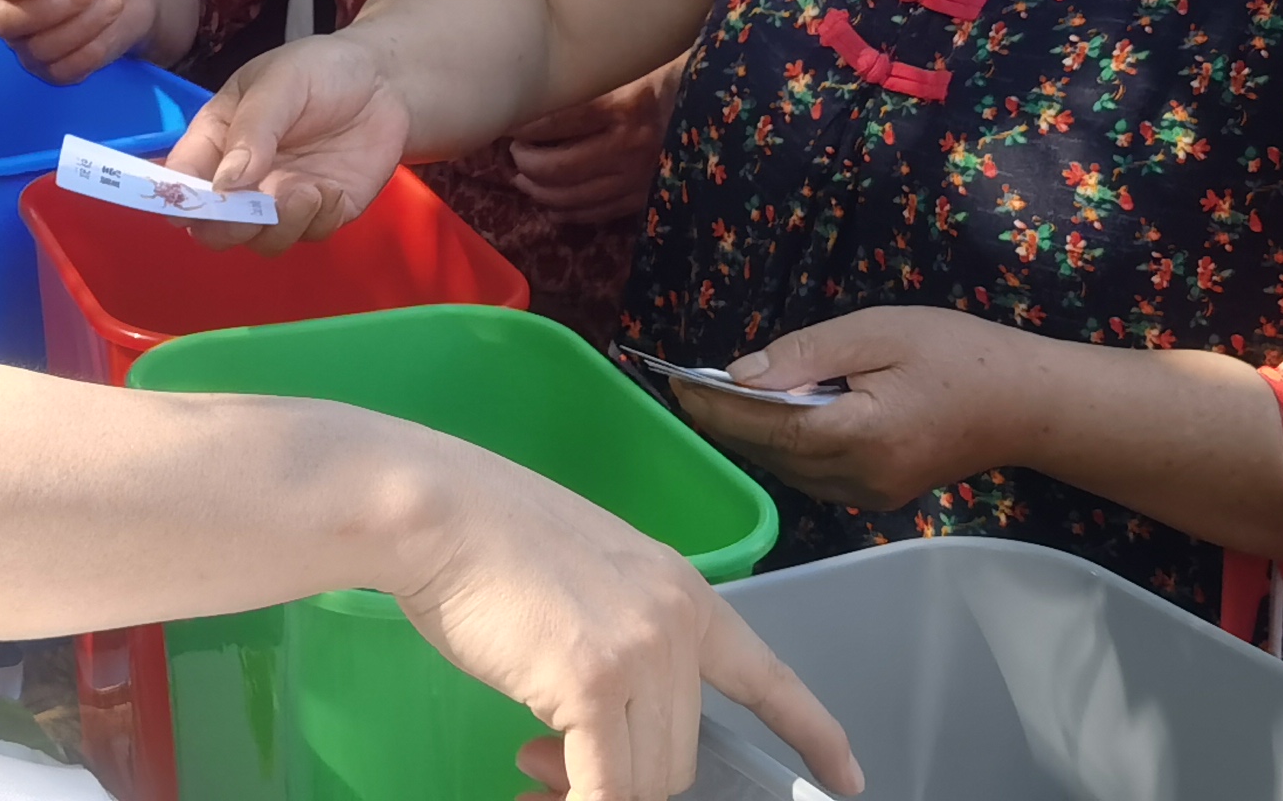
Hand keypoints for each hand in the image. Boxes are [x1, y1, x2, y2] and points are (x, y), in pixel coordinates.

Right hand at [0, 0, 160, 82]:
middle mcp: (7, 6)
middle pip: (4, 22)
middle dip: (49, 8)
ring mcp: (27, 42)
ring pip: (38, 49)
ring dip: (83, 24)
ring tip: (112, 0)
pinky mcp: (53, 68)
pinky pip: (61, 72)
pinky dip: (91, 50)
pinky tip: (108, 26)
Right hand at [162, 35, 413, 252]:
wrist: (385, 81)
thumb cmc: (321, 69)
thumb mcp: (281, 81)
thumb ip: (253, 129)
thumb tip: (225, 184)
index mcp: (216, 139)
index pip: (182, 179)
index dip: (180, 199)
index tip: (199, 204)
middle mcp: (243, 178)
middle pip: (214, 227)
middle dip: (230, 227)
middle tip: (259, 208)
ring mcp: (282, 199)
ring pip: (262, 241)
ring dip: (281, 227)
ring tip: (310, 191)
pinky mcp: (323, 212)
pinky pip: (310, 236)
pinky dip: (321, 220)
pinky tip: (335, 189)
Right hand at [396, 463, 866, 798]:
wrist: (434, 509)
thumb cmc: (486, 541)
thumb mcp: (588, 583)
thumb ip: (621, 646)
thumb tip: (599, 733)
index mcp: (683, 592)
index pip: (767, 674)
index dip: (811, 732)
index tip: (848, 775)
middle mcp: (676, 622)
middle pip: (683, 753)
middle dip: (622, 776)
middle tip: (542, 758)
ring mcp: (640, 652)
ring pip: (648, 777)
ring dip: (586, 788)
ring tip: (526, 754)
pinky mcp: (591, 682)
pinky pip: (603, 788)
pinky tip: (527, 782)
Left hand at [506, 65, 672, 225]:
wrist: (728, 105)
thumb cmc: (679, 74)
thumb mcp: (638, 63)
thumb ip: (596, 78)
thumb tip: (543, 84)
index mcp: (626, 105)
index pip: (554, 122)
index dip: (523, 125)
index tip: (509, 120)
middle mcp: (629, 147)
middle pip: (554, 167)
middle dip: (524, 161)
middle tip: (513, 150)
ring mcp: (638, 178)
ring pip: (570, 196)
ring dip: (537, 190)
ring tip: (523, 177)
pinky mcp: (647, 197)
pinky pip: (596, 213)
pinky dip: (565, 211)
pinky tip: (551, 203)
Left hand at [669, 307, 1068, 514]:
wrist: (1026, 403)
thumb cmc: (958, 355)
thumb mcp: (879, 333)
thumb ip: (807, 355)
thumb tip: (741, 375)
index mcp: (861, 436)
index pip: (769, 428)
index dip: (718, 408)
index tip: (677, 384)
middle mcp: (859, 478)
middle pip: (771, 453)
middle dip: (725, 422)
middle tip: (685, 387)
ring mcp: (869, 495)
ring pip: (787, 469)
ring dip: (750, 436)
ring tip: (715, 399)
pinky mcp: (877, 496)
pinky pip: (811, 474)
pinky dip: (783, 446)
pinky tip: (769, 418)